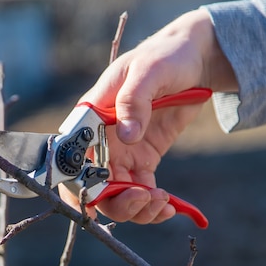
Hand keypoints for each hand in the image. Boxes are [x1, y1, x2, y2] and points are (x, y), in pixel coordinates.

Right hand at [60, 9, 235, 223]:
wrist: (195, 60)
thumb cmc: (164, 57)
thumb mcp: (149, 71)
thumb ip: (134, 101)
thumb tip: (127, 137)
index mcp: (91, 117)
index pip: (71, 158)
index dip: (77, 186)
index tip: (94, 204)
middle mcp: (101, 140)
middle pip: (95, 185)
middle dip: (116, 202)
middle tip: (143, 198)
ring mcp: (123, 152)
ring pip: (118, 195)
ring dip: (137, 208)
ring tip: (162, 204)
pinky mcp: (144, 159)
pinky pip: (142, 191)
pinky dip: (153, 206)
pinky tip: (169, 207)